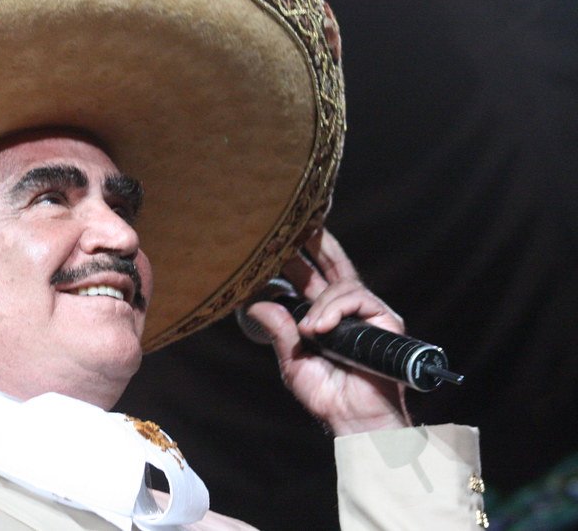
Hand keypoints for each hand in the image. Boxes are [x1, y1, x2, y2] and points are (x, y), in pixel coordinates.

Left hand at [245, 229, 410, 435]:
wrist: (355, 419)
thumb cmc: (327, 395)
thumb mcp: (293, 360)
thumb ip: (279, 330)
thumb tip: (255, 301)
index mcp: (324, 315)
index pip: (313, 275)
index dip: (301, 254)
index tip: (282, 234)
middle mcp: (346, 309)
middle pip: (334, 264)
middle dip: (319, 241)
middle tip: (302, 221)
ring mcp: (367, 313)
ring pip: (341, 284)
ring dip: (320, 303)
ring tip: (310, 330)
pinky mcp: (385, 320)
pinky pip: (356, 299)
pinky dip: (334, 311)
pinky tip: (321, 328)